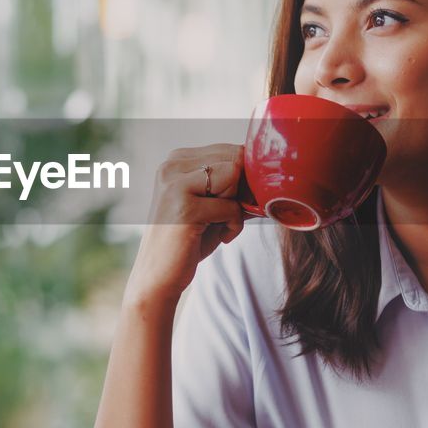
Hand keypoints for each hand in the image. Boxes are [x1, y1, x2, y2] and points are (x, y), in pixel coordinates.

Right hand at [123, 144, 246, 305]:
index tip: (236, 202)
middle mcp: (171, 165)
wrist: (158, 276)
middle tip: (228, 215)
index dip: (244, 177)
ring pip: (233, 175)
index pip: (230, 150)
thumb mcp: (212, 205)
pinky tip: (220, 237)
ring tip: (220, 224)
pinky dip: (234, 225)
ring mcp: (175, 184)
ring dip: (236, 205)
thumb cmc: (190, 240)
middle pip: (234, 159)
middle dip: (241, 190)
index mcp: (177, 159)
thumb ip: (233, 185)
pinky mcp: (184, 207)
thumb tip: (270, 175)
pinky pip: (231, 206)